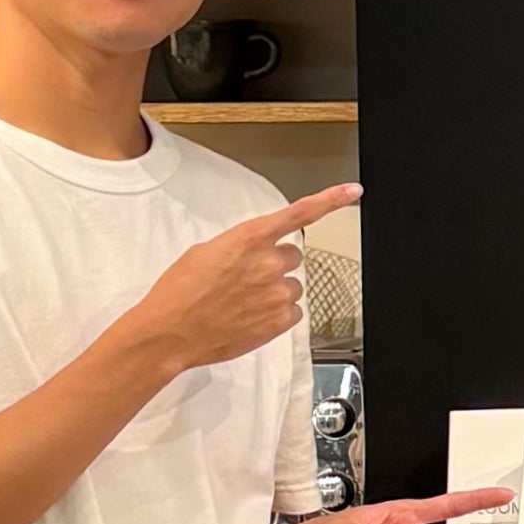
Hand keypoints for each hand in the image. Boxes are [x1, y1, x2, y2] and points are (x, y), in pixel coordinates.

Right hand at [124, 185, 360, 376]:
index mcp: (249, 238)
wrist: (170, 332)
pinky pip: (293, 311)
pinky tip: (250, 318)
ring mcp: (278, 293)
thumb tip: (255, 251)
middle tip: (246, 279)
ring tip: (243, 302)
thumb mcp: (205, 252)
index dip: (330, 200)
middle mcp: (269, 263)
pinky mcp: (281, 321)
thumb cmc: (180, 292)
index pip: (299, 213)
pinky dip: (277, 315)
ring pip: (293, 286)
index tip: (353, 190)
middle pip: (292, 256)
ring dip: (274, 291)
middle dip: (274, 264)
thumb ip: (240, 245)